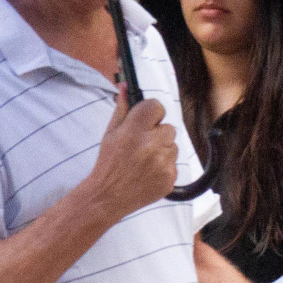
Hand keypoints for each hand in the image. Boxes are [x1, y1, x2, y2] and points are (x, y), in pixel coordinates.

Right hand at [86, 94, 180, 217]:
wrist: (108, 196)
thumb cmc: (108, 163)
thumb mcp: (110, 133)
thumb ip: (122, 108)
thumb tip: (125, 86)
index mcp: (135, 130)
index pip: (156, 107)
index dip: (152, 114)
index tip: (146, 121)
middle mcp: (152, 145)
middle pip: (168, 128)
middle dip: (157, 134)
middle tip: (142, 145)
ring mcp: (163, 163)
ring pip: (173, 146)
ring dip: (162, 150)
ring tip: (144, 160)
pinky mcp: (170, 178)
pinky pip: (174, 164)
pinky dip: (165, 166)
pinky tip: (148, 171)